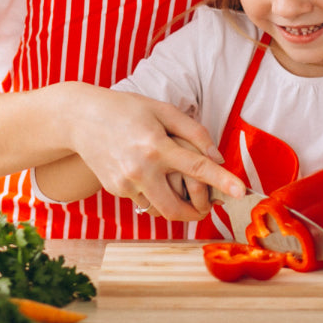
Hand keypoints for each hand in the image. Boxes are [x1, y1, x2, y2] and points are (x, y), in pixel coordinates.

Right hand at [68, 87, 243, 220]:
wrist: (81, 118)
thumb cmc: (127, 109)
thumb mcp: (162, 110)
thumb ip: (194, 133)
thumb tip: (217, 158)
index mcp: (156, 146)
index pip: (197, 168)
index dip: (222, 181)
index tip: (241, 191)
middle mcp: (141, 169)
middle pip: (177, 209)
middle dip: (196, 213)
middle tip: (207, 206)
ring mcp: (126, 183)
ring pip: (160, 209)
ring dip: (175, 204)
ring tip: (176, 183)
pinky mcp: (116, 190)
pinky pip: (144, 200)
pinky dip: (154, 193)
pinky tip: (148, 173)